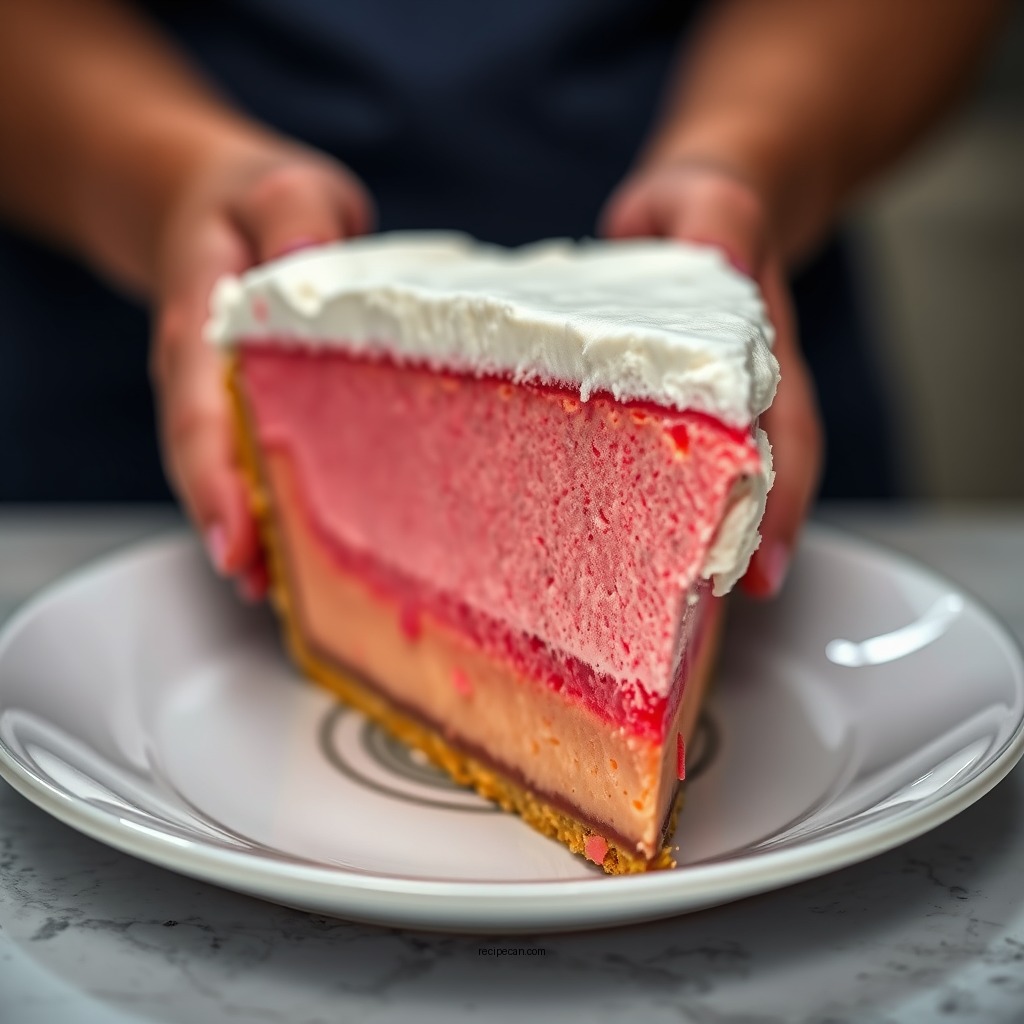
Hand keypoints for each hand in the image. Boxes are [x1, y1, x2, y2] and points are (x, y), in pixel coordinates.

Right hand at [149, 136, 372, 598]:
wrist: (222, 212)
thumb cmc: (255, 207)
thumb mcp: (282, 189)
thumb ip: (294, 215)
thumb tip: (305, 260)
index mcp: (202, 321)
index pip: (199, 407)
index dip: (214, 477)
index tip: (234, 537)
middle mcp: (202, 374)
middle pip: (204, 459)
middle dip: (228, 523)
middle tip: (259, 583)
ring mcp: (219, 398)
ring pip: (224, 472)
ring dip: (249, 530)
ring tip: (282, 588)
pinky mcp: (247, 409)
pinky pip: (250, 462)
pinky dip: (268, 506)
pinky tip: (296, 549)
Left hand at [600, 160, 822, 596]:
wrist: (690, 211)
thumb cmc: (705, 214)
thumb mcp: (714, 204)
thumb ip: (721, 223)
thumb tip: (718, 256)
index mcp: (757, 360)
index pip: (783, 440)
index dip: (778, 506)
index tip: (764, 567)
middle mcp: (733, 398)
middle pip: (749, 482)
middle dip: (733, 544)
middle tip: (706, 609)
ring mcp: (694, 409)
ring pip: (703, 483)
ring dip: (687, 536)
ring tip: (656, 599)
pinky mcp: (652, 411)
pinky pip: (648, 462)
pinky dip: (632, 500)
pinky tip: (603, 536)